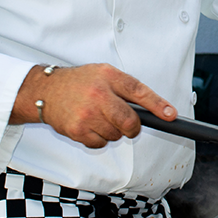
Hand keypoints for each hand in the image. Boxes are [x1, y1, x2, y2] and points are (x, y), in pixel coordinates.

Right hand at [10, 63, 175, 148]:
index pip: (139, 91)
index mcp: (108, 76)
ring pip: (115, 135)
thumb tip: (154, 109)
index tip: (171, 115)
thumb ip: (125, 87)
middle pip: (129, 122)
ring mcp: (87, 114)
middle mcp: (98, 94)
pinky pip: (100, 144)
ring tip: (98, 117)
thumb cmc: (79, 82)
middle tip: (126, 123)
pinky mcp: (77, 130)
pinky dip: (98, 139)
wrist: (46, 90)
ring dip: (112, 131)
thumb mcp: (104, 74)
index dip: (158, 105)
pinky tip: (88, 125)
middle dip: (132, 127)